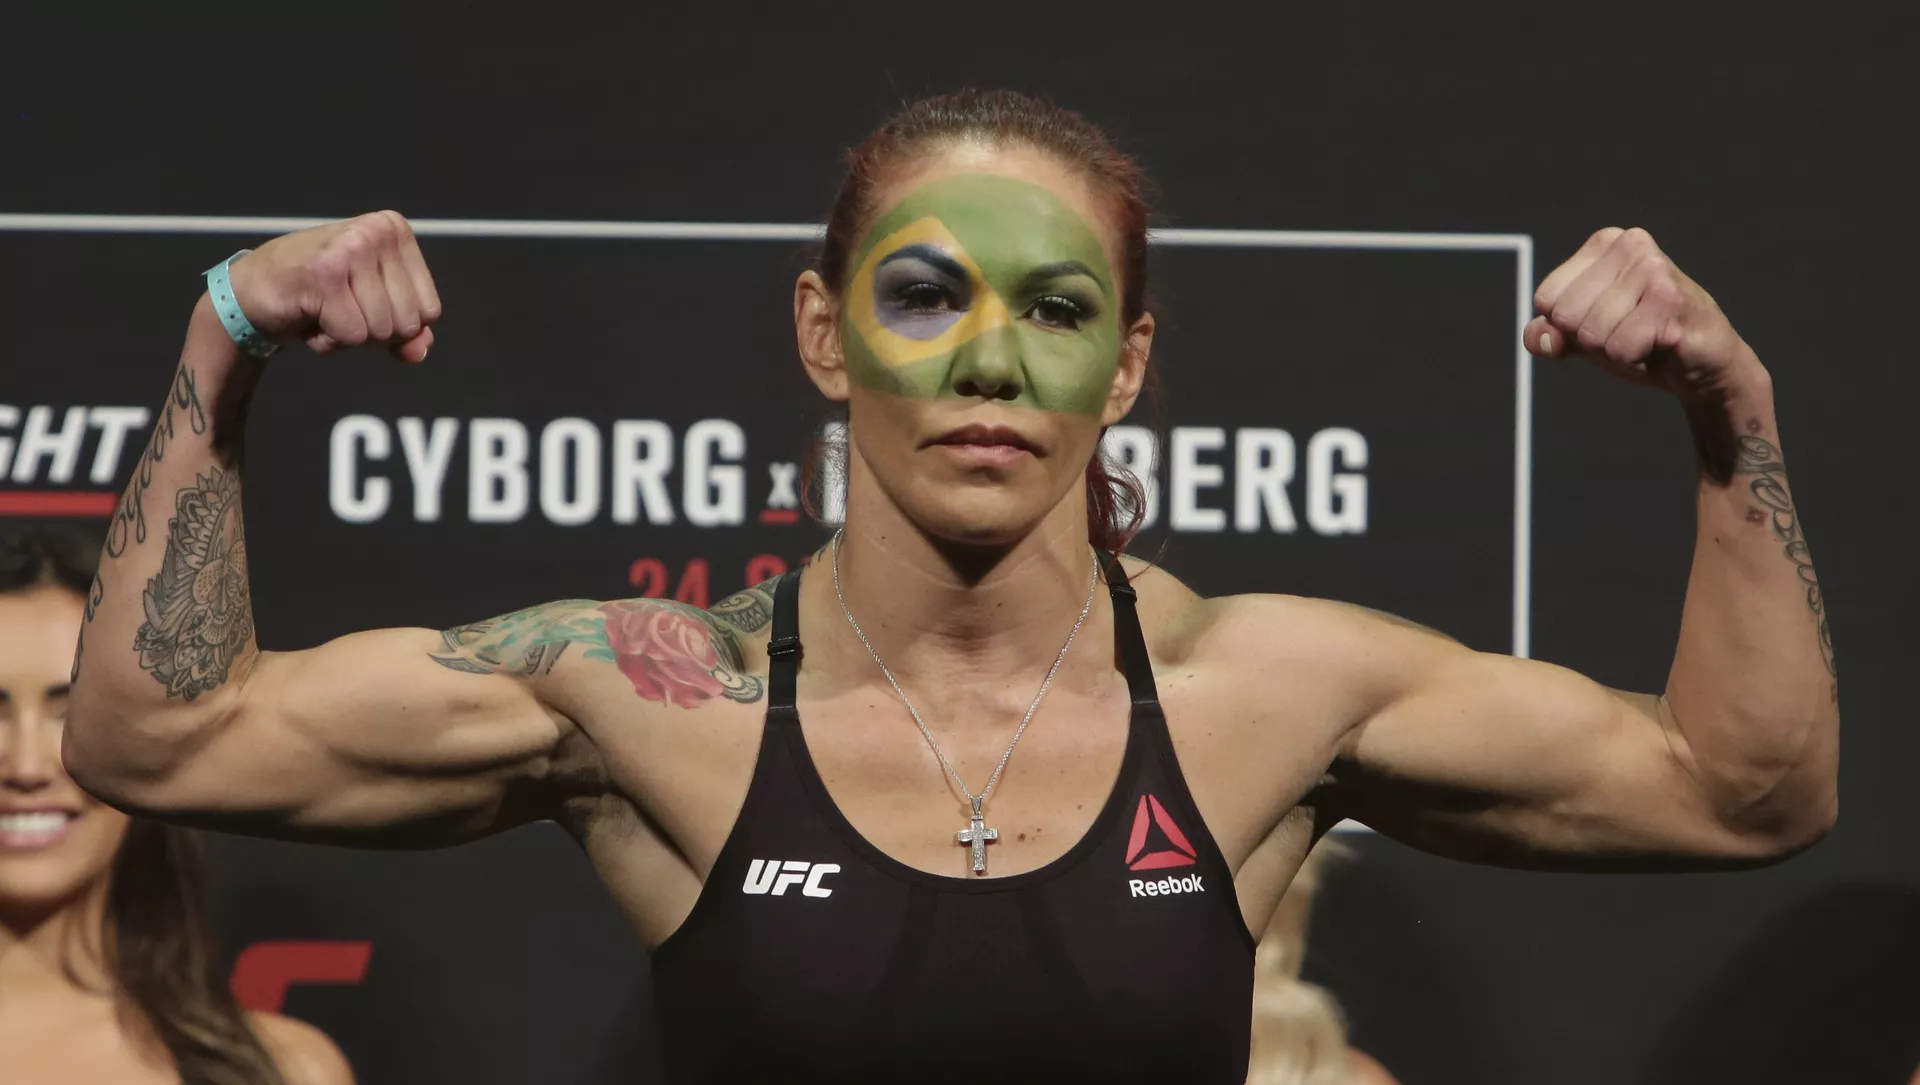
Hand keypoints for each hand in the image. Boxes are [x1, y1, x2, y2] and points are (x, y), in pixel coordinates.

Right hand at [226, 211, 441, 362]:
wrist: (250, 290)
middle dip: (372, 332)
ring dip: (347, 337)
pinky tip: (308, 315)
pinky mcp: (325, 274)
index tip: (360, 304)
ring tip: (322, 309)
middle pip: (408, 323)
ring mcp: (351, 248)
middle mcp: (377, 231)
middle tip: (337, 308)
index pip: (430, 310)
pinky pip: (350, 336)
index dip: (396, 325)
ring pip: (380, 331)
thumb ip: (406, 331)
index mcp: (394, 230)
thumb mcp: (372, 307)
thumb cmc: (316, 295)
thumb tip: (419, 352)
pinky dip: (327, 341)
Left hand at [1525, 227, 1763, 400]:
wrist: (1703, 363)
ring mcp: (1654, 271)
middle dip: (1591, 341)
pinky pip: (1619, 348)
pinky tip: (1659, 346)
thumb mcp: (1585, 336)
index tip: (1605, 321)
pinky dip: (1633, 359)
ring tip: (1644, 339)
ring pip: (1591, 334)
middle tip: (1628, 333)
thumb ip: (1552, 334)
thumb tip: (1538, 337)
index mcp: (1605, 243)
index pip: (1546, 298)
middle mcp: (1632, 246)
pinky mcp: (1671, 302)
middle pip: (1566, 316)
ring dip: (1614, 351)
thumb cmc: (1643, 340)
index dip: (1567, 326)